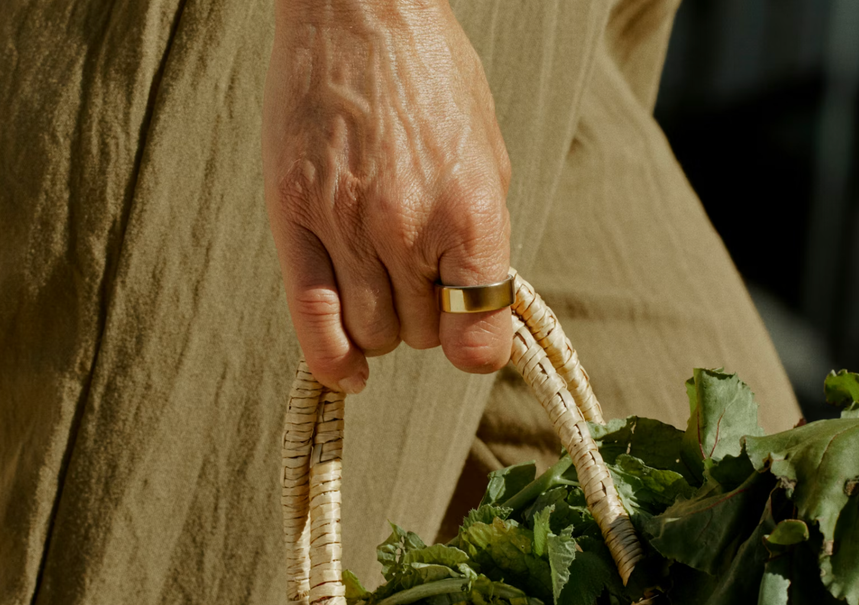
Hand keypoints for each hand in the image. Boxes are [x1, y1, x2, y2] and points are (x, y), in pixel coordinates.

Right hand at [262, 0, 511, 392]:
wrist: (359, 12)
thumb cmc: (434, 80)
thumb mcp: (489, 156)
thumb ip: (485, 240)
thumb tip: (477, 308)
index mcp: (470, 211)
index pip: (480, 333)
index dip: (476, 343)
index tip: (469, 330)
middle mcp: (406, 226)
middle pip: (421, 334)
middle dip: (427, 317)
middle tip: (421, 274)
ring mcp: (344, 222)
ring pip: (372, 332)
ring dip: (384, 323)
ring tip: (385, 279)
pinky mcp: (293, 213)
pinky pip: (311, 317)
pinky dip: (331, 358)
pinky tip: (348, 372)